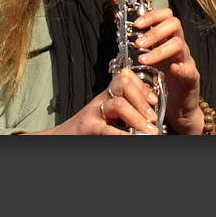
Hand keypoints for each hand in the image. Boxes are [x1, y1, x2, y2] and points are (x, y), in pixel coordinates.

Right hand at [46, 69, 160, 134]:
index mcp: (107, 96)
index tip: (154, 100)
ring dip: (137, 118)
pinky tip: (131, 139)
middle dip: (142, 99)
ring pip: (118, 105)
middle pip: (123, 85)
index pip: (125, 78)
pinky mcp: (88, 128)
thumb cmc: (88, 129)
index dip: (142, 86)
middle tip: (153, 116)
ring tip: (148, 131)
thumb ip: (126, 115)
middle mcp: (100, 100)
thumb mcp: (107, 117)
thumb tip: (150, 121)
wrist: (61, 137)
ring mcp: (93, 113)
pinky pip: (107, 129)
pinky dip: (121, 135)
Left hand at [132, 8, 207, 134]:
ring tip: (143, 60)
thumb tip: (122, 35)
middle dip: (154, 31)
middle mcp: (178, 47)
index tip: (137, 24)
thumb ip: (141, 49)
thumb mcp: (151, 62)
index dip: (152, 15)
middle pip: (174, 25)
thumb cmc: (163, 82)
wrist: (179, 107)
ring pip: (179, 45)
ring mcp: (186, 61)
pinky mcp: (192, 79)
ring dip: (159, 50)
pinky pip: (189, 70)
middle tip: (138, 43)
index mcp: (167, 40)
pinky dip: (181, 68)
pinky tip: (173, 69)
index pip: (166, 16)